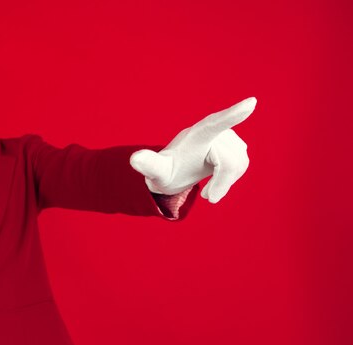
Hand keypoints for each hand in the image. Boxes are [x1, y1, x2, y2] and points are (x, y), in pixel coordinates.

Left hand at [129, 97, 256, 202]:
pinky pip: (241, 166)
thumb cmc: (165, 171)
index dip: (233, 115)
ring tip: (208, 190)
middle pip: (230, 161)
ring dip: (225, 182)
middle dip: (222, 182)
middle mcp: (214, 131)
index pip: (216, 123)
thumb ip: (148, 165)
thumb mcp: (157, 172)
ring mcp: (227, 137)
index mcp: (197, 134)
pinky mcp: (236, 145)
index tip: (251, 103)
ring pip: (238, 165)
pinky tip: (216, 182)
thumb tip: (135, 159)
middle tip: (207, 198)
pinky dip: (230, 179)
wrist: (172, 172)